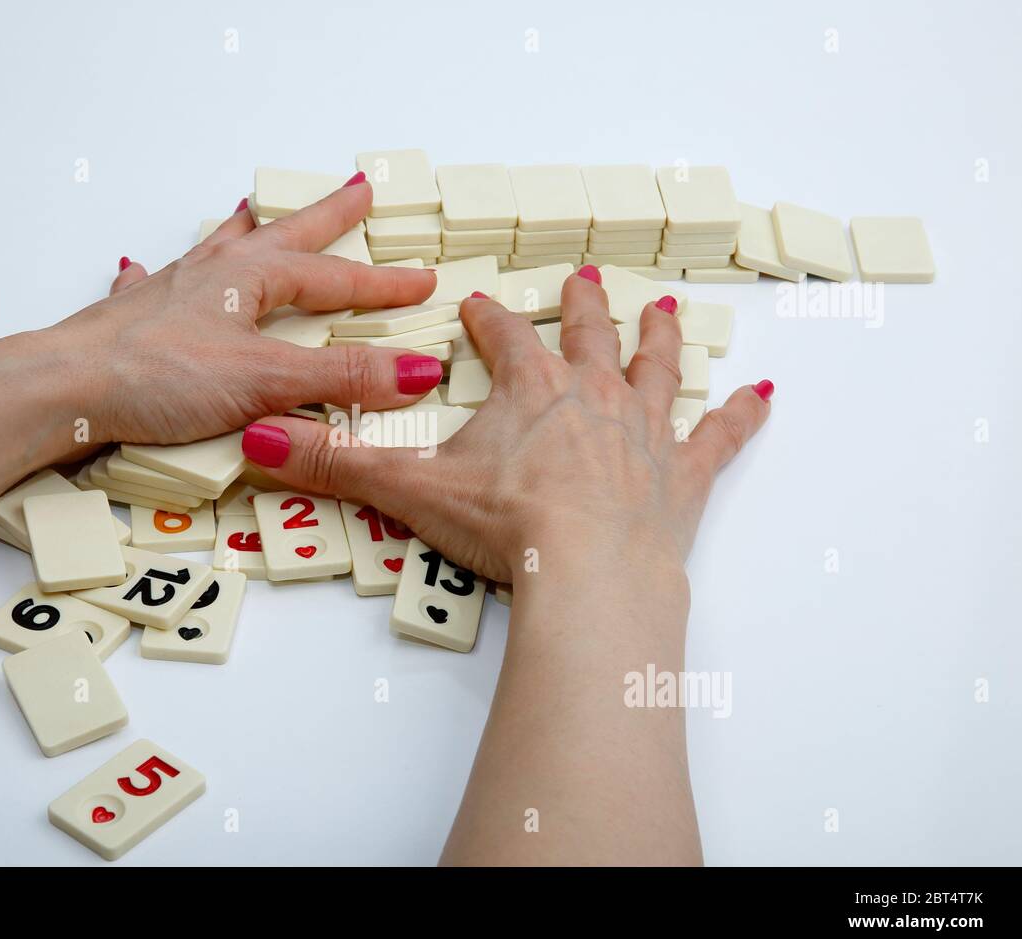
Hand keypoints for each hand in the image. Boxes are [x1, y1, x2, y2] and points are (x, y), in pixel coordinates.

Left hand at [51, 174, 439, 446]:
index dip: (382, 283)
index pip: (334, 277)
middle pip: (282, 235)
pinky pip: (154, 284)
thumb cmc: (156, 375)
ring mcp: (170, 293)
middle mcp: (212, 273)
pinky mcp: (133, 321)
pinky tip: (142, 269)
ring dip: (247, 230)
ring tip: (256, 211)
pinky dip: (159, 274)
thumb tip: (413, 371)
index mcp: (250, 277)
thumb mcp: (266, 381)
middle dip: (324, 216)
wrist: (63, 389)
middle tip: (355, 191)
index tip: (421, 281)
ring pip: (220, 248)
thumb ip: (341, 377)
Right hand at [237, 267, 771, 584]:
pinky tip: (763, 395)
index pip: (503, 337)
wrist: (587, 575)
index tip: (480, 302)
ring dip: (656, 340)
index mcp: (530, 390)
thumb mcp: (409, 490)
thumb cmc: (508, 526)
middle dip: (582, 307)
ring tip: (663, 311)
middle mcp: (592, 397)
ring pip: (653, 370)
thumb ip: (333, 463)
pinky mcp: (682, 477)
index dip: (488, 318)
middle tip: (585, 280)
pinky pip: (718, 437)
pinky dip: (740, 416)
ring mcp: (643, 433)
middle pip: (586, 337)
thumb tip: (258, 440)